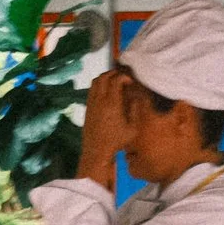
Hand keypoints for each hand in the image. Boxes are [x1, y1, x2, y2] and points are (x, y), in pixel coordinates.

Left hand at [77, 69, 132, 187]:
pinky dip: (98, 85)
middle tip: (122, 77)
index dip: (125, 77)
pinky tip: (105, 92)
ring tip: (113, 81)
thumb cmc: (117, 141)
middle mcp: (100, 100)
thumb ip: (135, 110)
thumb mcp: (132, 128)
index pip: (116, 80)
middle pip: (104, 77)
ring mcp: (91, 103)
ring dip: (105, 78)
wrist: (97, 151)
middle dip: (114, 73)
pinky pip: (91, 90)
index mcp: (112, 103)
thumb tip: (136, 97)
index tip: (131, 82)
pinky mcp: (87, 108)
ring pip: (95, 81)